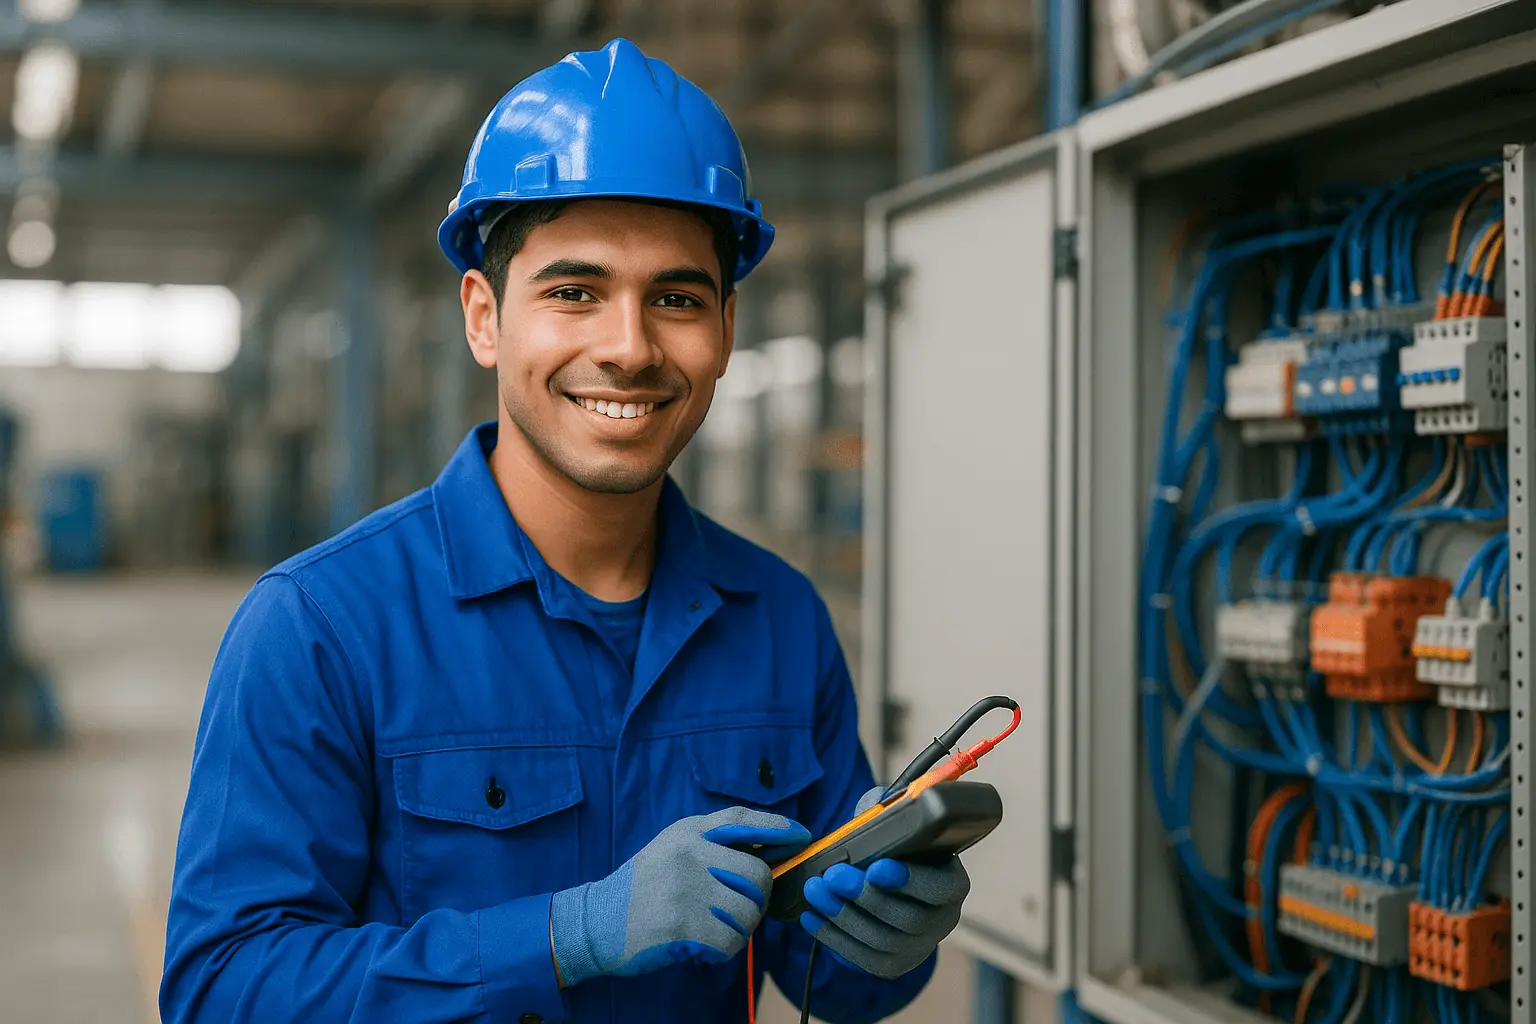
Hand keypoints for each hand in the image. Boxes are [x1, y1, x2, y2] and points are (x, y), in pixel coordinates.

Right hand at [550, 806, 810, 985]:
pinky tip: (704, 944)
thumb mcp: (673, 847)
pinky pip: (729, 941)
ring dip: (741, 927)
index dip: (778, 827)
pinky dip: (724, 949)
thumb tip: (770, 853)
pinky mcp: (681, 924)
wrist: (596, 920)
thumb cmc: (644, 885)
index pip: (742, 820)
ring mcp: (685, 888)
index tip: (802, 836)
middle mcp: (689, 853)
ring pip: (748, 912)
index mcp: (688, 831)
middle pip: (758, 875)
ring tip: (716, 927)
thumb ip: (714, 844)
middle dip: (760, 897)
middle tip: (745, 908)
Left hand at [798, 785, 968, 977]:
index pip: (940, 887)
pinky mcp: (890, 964)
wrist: (888, 886)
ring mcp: (917, 947)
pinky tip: (811, 915)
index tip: (876, 867)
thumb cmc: (894, 849)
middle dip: (865, 896)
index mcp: (951, 882)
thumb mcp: (897, 824)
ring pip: (881, 940)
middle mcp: (941, 920)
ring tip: (815, 889)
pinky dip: (832, 936)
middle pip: (907, 919)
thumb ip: (887, 810)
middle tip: (833, 875)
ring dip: (843, 915)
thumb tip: (872, 806)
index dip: (910, 880)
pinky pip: (861, 957)